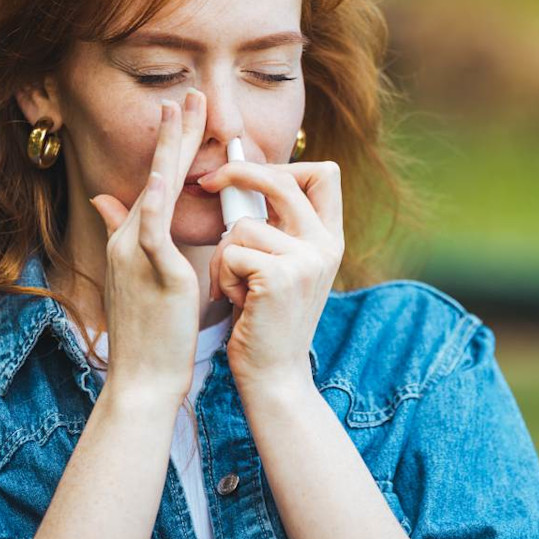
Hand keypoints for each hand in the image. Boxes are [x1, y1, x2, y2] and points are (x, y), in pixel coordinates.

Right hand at [87, 90, 206, 401]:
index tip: (186, 111)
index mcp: (131, 239)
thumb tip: (106, 202)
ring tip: (181, 111)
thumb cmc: (149, 334)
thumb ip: (123, 236)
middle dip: (173, 132)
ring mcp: (136, 254)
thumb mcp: (135, 277)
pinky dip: (157, 200)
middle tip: (190, 93)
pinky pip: (152, 230)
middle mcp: (128, 239)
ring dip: (169, 148)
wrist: (142, 379)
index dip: (171, 145)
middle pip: (155, 174)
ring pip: (154, 190)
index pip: (155, 181)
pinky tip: (168, 174)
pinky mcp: (151, 273)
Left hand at [196, 160, 344, 391]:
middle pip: (282, 179)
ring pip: (242, 225)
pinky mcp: (278, 276)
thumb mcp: (284, 265)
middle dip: (238, 172)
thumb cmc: (266, 318)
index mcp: (329, 239)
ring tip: (235, 286)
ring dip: (224, 255)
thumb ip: (279, 226)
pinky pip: (231, 252)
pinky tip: (235, 301)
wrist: (274, 374)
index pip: (325, 173)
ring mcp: (306, 260)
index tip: (250, 171)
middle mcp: (325, 245)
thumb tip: (245, 174)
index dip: (286, 163)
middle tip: (209, 182)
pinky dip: (222, 276)